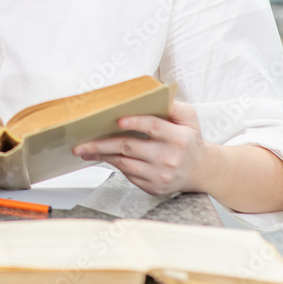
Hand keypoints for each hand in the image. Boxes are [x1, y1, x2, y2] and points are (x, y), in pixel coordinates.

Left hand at [72, 101, 214, 197]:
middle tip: (81, 144)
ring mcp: (161, 175)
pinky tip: (102, 157)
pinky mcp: (154, 187)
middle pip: (129, 147)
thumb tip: (149, 95)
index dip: (135, 123)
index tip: (117, 120)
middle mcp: (169, 158)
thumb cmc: (189, 139)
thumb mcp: (189, 119)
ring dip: (102, 155)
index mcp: (178, 138)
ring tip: (85, 150)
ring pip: (124, 163)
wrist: (201, 170)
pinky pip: (128, 174)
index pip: (153, 127)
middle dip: (101, 144)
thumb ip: (172, 105)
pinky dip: (114, 164)